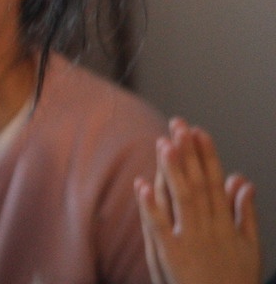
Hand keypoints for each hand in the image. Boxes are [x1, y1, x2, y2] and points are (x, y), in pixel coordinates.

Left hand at [138, 118, 260, 283]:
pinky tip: (142, 185)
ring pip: (181, 200)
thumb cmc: (236, 280)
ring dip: (173, 171)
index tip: (199, 130)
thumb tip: (242, 179)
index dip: (207, 156)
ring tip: (164, 144)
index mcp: (227, 225)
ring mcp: (191, 241)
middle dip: (189, 154)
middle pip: (198, 184)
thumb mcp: (250, 247)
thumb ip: (245, 212)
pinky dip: (151, 207)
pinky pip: (160, 228)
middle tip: (178, 124)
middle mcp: (210, 229)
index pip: (216, 183)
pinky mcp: (171, 256)